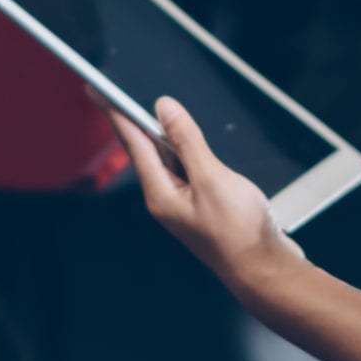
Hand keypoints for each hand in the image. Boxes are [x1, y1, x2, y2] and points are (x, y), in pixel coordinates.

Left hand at [107, 96, 302, 290]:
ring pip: (167, 159)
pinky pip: (186, 169)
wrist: (264, 269)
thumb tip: (163, 108)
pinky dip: (184, 150)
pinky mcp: (202, 204)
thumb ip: (187, 141)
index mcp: (160, 193)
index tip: (96, 91)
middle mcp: (166, 198)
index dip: (116, 113)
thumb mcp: (211, 178)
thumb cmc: (239, 231)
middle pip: (145, 150)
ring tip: (149, 112)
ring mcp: (184, 202)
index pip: (133, 142)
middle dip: (132, 121)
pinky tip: (187, 142)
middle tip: (113, 96)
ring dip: (161, 135)